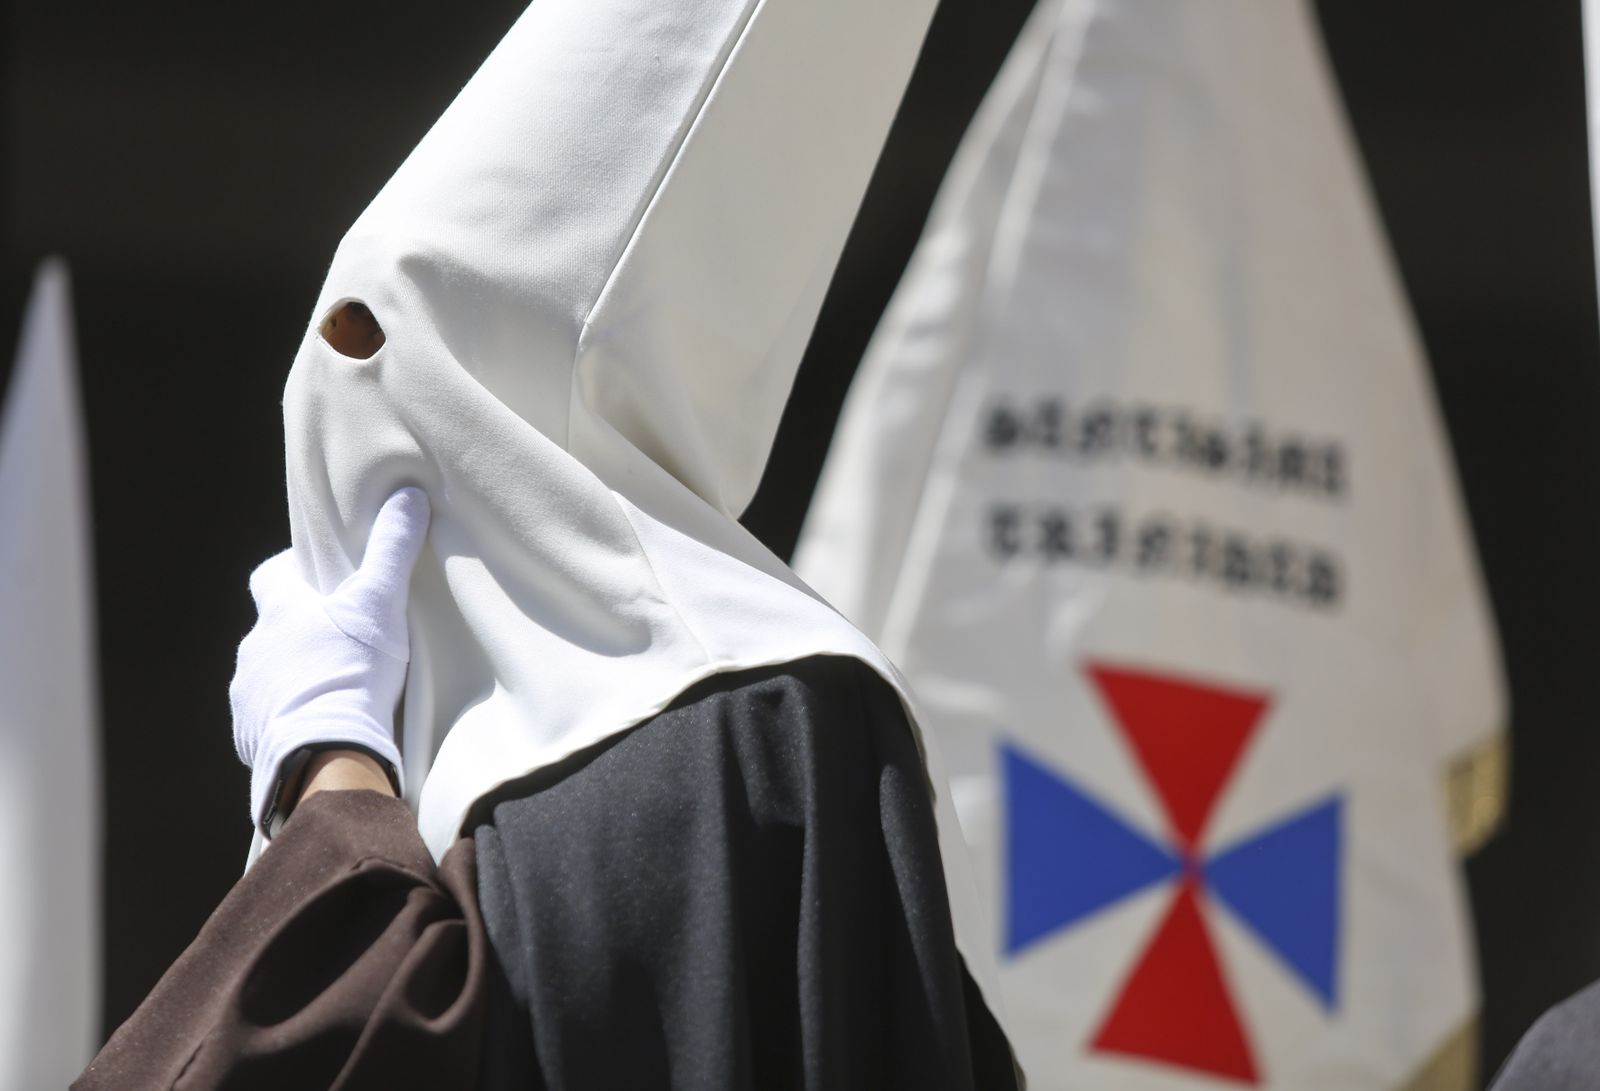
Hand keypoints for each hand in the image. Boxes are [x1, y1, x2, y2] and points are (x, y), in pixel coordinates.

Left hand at [230, 487, 429, 830]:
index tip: (321, 580)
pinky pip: (268, 719)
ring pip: (270, 675)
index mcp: (279, 611)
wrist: (327, 754)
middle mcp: (255, 649)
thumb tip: (408, 495)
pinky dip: (291, 717)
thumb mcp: (380, 603)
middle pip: (274, 629)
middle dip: (302, 632)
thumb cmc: (352, 672)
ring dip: (296, 677)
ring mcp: (248, 695)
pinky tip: (321, 725)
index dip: (292, 573)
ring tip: (336, 688)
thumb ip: (393, 549)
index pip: (270, 576)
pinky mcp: (252, 736)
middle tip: (343, 641)